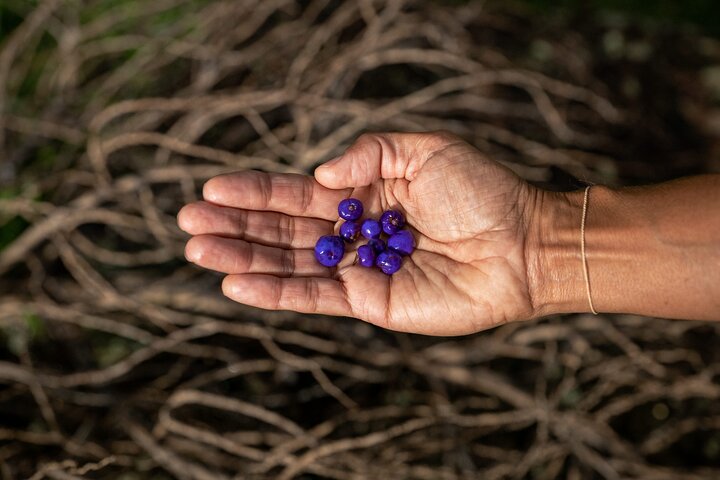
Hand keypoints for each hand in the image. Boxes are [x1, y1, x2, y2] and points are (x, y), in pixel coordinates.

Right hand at [177, 132, 539, 334]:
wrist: (522, 242)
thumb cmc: (481, 191)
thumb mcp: (424, 149)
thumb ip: (369, 154)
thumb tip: (320, 175)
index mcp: (363, 195)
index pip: (296, 193)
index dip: (254, 191)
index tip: (210, 189)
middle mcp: (354, 233)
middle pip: (282, 230)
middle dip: (234, 225)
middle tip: (185, 220)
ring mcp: (358, 271)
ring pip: (289, 264)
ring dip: (242, 258)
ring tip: (197, 250)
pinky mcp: (370, 303)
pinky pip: (315, 298)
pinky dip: (275, 292)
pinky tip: (237, 283)